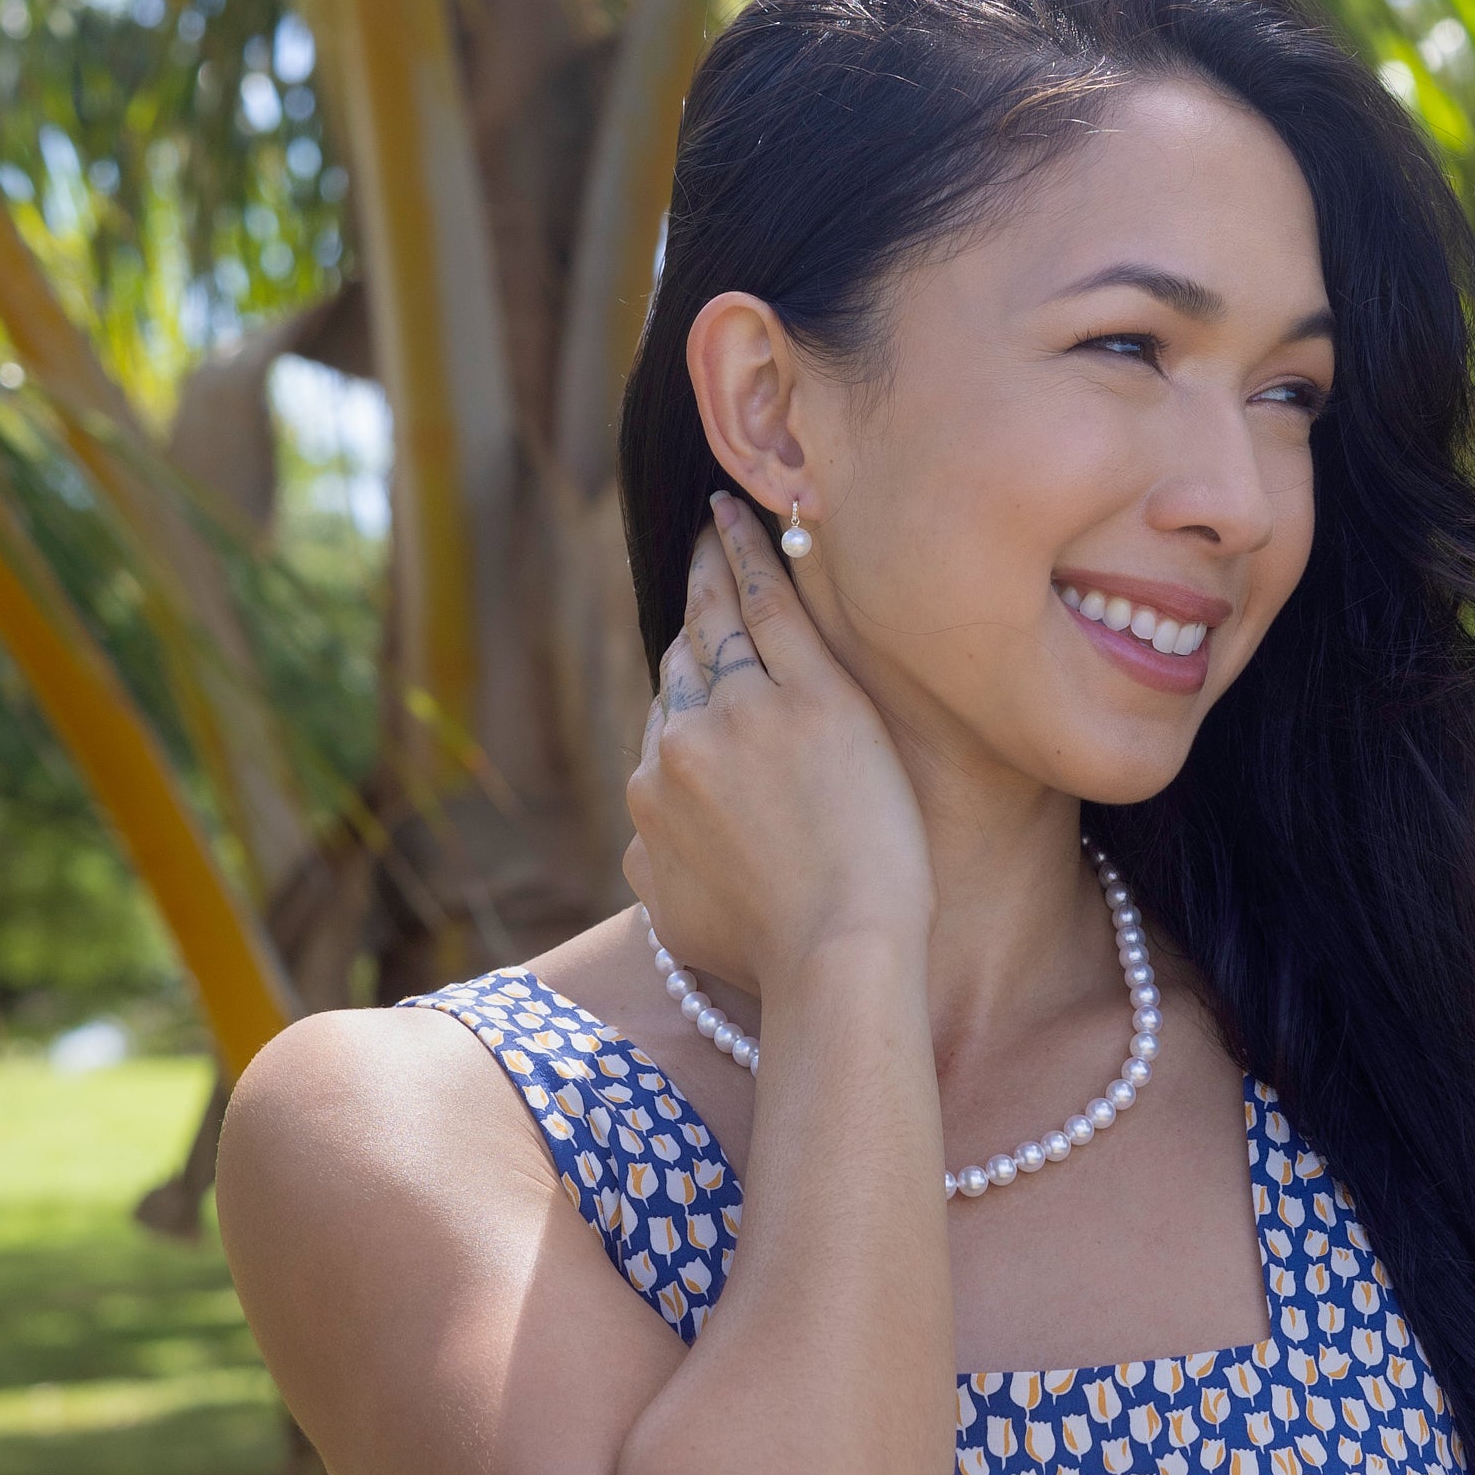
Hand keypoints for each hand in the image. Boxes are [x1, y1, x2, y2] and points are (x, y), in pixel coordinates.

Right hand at [623, 492, 933, 998]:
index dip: (684, 680)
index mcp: (650, 792)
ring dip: (713, 565)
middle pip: (686, 660)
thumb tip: (641, 845)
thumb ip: (651, 867)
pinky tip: (744, 517)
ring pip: (721, 621)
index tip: (695, 650)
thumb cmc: (771, 957)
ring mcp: (747, 712)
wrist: (834, 957)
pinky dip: (753, 554)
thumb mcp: (678, 920)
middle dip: (692, 609)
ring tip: (714, 524)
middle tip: (698, 559)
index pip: (665, 715)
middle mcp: (682, 740)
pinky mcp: (812, 697)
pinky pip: (773, 606)